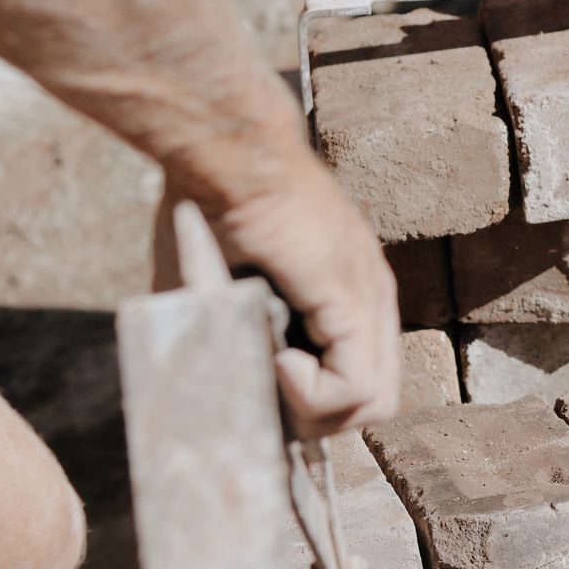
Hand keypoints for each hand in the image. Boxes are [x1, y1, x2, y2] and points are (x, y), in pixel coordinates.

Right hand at [190, 158, 400, 439]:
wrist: (227, 151)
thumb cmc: (210, 205)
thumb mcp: (216, 285)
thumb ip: (222, 332)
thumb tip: (197, 382)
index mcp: (347, 296)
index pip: (355, 380)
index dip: (309, 402)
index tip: (259, 379)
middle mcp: (372, 300)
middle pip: (371, 403)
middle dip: (312, 417)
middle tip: (263, 386)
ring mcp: (369, 300)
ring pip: (372, 405)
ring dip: (310, 411)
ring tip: (267, 369)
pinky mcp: (353, 300)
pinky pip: (357, 387)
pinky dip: (312, 395)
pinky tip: (276, 361)